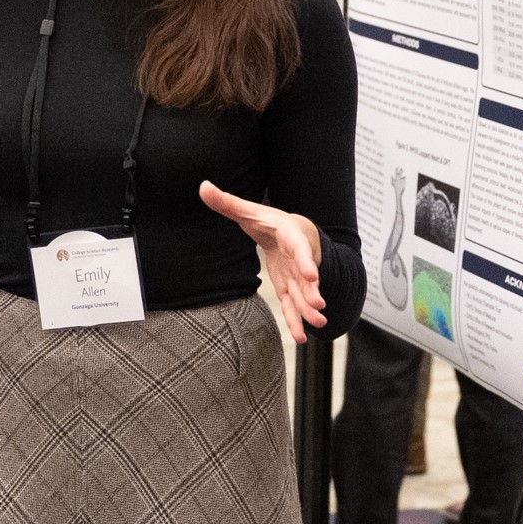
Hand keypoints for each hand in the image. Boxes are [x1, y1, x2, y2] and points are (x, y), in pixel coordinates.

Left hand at [199, 181, 324, 341]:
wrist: (291, 230)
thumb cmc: (269, 221)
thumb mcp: (249, 210)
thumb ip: (227, 202)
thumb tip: (203, 186)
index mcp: (290, 235)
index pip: (299, 248)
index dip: (305, 260)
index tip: (312, 274)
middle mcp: (298, 256)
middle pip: (306, 275)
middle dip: (313, 291)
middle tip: (319, 306)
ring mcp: (297, 274)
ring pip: (304, 293)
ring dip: (310, 309)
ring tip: (318, 324)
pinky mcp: (291, 286)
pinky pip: (294, 304)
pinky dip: (297, 320)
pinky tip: (301, 336)